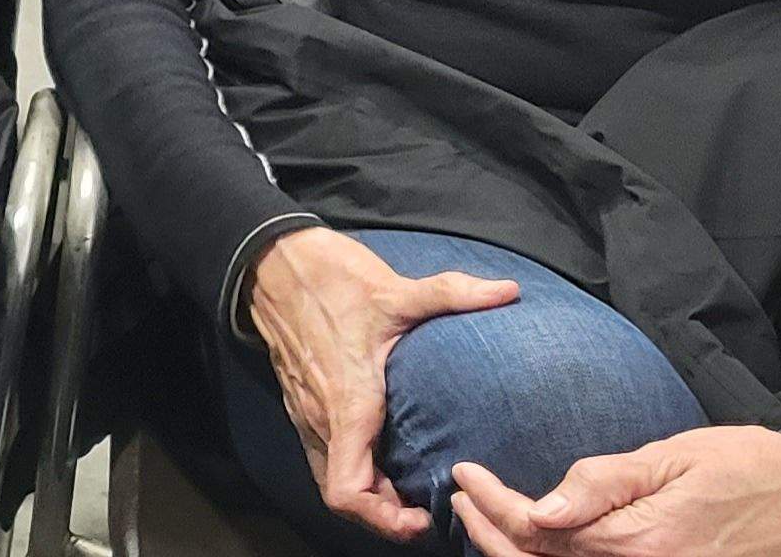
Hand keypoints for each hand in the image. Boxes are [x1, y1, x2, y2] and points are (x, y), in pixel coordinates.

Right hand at [248, 228, 527, 542]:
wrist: (271, 261)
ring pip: (332, 476)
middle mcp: (321, 417)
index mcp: (347, 403)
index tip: (420, 517)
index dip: (383, 519)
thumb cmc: (329, 278)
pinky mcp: (302, 401)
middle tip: (427, 510)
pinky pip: (325, 454)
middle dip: (384, 514)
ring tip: (412, 490)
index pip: (348, 491)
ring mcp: (307, 411)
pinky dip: (355, 469)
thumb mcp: (395, 288)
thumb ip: (453, 294)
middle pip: (342, 496)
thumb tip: (509, 291)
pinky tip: (386, 455)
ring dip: (370, 494)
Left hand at [450, 427, 780, 555]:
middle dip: (490, 534)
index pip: (538, 529)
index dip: (492, 502)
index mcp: (641, 542)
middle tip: (462, 498)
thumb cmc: (751, 468)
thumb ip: (605, 483)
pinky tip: (537, 544)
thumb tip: (541, 507)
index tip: (465, 472)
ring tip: (484, 520)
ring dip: (514, 555)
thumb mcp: (676, 458)